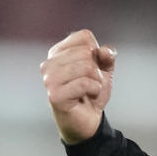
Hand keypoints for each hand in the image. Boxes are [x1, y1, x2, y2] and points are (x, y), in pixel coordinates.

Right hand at [41, 29, 116, 144]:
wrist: (89, 119)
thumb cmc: (92, 91)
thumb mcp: (105, 69)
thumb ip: (107, 55)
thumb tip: (103, 51)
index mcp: (58, 52)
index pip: (84, 36)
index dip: (97, 52)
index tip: (92, 68)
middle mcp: (49, 64)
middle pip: (86, 52)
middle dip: (97, 69)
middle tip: (90, 83)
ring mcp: (49, 80)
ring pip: (86, 67)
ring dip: (96, 80)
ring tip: (89, 90)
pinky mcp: (55, 96)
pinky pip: (85, 83)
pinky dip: (94, 90)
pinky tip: (87, 97)